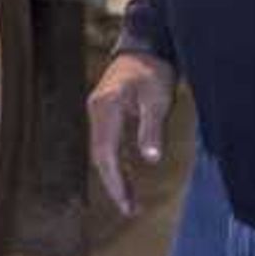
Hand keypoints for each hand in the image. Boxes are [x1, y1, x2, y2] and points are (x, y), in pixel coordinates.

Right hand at [87, 49, 173, 217]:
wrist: (146, 46)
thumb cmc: (153, 71)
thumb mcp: (158, 100)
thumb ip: (151, 130)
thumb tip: (151, 160)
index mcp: (105, 109)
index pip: (105, 154)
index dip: (115, 181)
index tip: (126, 203)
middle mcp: (96, 112)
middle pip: (100, 156)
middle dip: (114, 184)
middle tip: (130, 209)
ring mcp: (98, 112)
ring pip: (102, 152)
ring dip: (115, 176)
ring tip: (130, 201)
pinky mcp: (105, 112)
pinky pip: (106, 143)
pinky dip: (115, 162)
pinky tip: (127, 176)